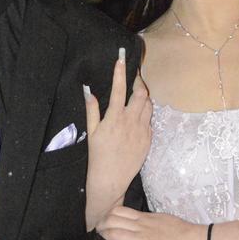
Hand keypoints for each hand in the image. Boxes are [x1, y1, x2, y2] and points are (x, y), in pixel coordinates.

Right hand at [84, 51, 151, 228]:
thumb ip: (92, 110)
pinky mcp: (148, 139)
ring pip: (148, 105)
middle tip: (134, 78)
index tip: (121, 58)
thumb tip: (88, 90)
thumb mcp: (92, 132)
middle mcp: (130, 122)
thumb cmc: (97, 156)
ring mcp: (142, 130)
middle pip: (140, 93)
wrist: (111, 181)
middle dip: (138, 82)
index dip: (120, 72)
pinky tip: (138, 116)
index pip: (118, 89)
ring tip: (136, 95)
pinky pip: (150, 120)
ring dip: (143, 97)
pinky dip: (145, 114)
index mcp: (114, 118)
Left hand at [97, 206, 204, 239]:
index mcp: (147, 217)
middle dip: (102, 225)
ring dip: (106, 236)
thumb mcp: (163, 220)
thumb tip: (139, 223)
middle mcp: (142, 226)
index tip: (104, 220)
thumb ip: (149, 221)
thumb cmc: (184, 232)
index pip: (119, 211)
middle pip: (113, 221)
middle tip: (98, 229)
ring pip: (115, 234)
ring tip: (103, 238)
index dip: (107, 215)